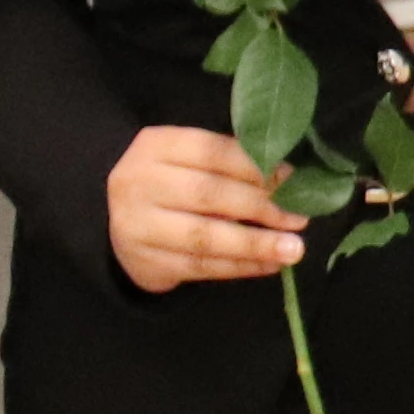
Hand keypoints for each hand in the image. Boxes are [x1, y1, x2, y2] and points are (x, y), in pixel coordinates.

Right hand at [105, 124, 302, 290]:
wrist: (115, 218)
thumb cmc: (168, 182)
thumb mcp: (188, 159)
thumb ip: (230, 162)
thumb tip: (288, 178)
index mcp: (156, 146)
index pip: (211, 152)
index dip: (255, 167)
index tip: (292, 181)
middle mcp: (139, 183)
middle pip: (208, 194)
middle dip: (260, 208)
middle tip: (298, 219)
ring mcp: (137, 225)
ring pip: (204, 237)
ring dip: (254, 245)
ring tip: (292, 250)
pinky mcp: (145, 262)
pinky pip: (200, 267)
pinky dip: (239, 268)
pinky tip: (267, 265)